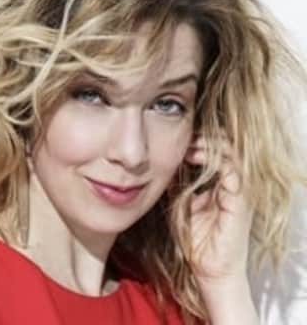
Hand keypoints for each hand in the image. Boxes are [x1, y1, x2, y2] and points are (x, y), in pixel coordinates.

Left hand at [184, 131, 253, 283]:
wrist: (208, 269)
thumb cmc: (197, 240)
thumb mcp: (182, 204)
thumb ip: (179, 186)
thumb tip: (166, 167)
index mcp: (223, 185)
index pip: (218, 154)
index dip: (201, 142)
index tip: (180, 139)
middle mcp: (234, 185)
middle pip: (227, 149)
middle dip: (206, 139)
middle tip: (185, 136)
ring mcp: (239, 192)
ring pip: (231, 154)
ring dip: (209, 144)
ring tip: (189, 143)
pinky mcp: (240, 201)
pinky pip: (232, 171)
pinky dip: (213, 159)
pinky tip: (194, 156)